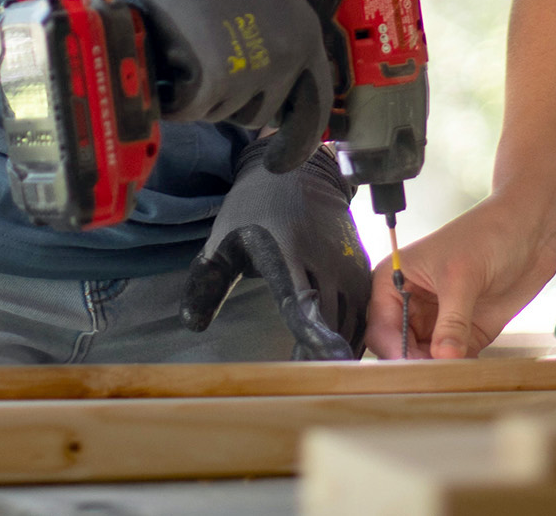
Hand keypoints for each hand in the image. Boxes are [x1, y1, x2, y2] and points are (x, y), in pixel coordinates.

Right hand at [95, 0, 334, 169]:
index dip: (301, 135)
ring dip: (205, 95)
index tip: (283, 157)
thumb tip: (279, 75)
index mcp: (307, 40)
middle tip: (212, 70)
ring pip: (223, 113)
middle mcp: (287, 63)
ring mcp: (252, 74)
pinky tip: (171, 72)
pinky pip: (192, 110)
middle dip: (236, 101)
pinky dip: (177, 99)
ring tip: (192, 52)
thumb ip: (284, 36)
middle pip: (261, 114)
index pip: (316, 103)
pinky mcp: (215, 82)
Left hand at [181, 139, 369, 358]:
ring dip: (340, 347)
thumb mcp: (223, 240)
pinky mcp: (361, 265)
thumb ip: (207, 282)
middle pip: (330, 317)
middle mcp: (323, 255)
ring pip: (352, 316)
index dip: (313, 334)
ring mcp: (347, 260)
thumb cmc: (253, 209)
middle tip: (307, 382)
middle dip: (322, 355)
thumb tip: (191, 324)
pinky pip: (364, 307)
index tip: (321, 362)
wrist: (301, 172)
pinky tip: (339, 352)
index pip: (301, 299)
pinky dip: (355, 333)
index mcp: (285, 249)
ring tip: (322, 374)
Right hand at [365, 196, 555, 359]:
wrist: (531, 231)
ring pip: (424, 358)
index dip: (394, 349)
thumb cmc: (488, 233)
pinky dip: (458, 370)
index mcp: (394, 279)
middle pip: (399, 348)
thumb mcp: (463, 276)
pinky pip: (452, 360)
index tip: (413, 368)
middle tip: (434, 378)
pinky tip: (466, 375)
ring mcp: (438, 319)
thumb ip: (452, 321)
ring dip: (436, 371)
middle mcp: (411, 303)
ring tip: (451, 379)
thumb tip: (444, 357)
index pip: (380, 326)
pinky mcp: (464, 332)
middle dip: (414, 364)